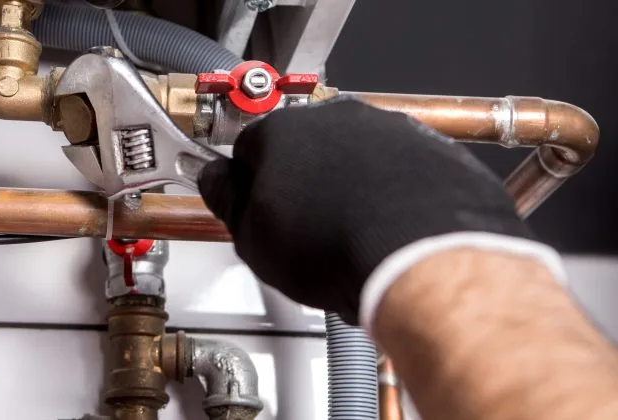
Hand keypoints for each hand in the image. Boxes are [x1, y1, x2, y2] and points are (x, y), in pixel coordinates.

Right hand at [198, 99, 532, 323]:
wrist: (421, 256)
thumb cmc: (337, 245)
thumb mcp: (251, 237)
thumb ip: (228, 199)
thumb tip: (217, 180)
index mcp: (281, 131)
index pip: (247, 149)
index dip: (247, 184)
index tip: (252, 208)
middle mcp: (335, 119)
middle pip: (304, 148)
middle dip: (301, 184)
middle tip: (301, 232)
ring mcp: (388, 130)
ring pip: (355, 157)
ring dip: (349, 189)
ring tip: (348, 241)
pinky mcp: (432, 151)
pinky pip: (401, 171)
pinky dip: (393, 195)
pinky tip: (385, 235)